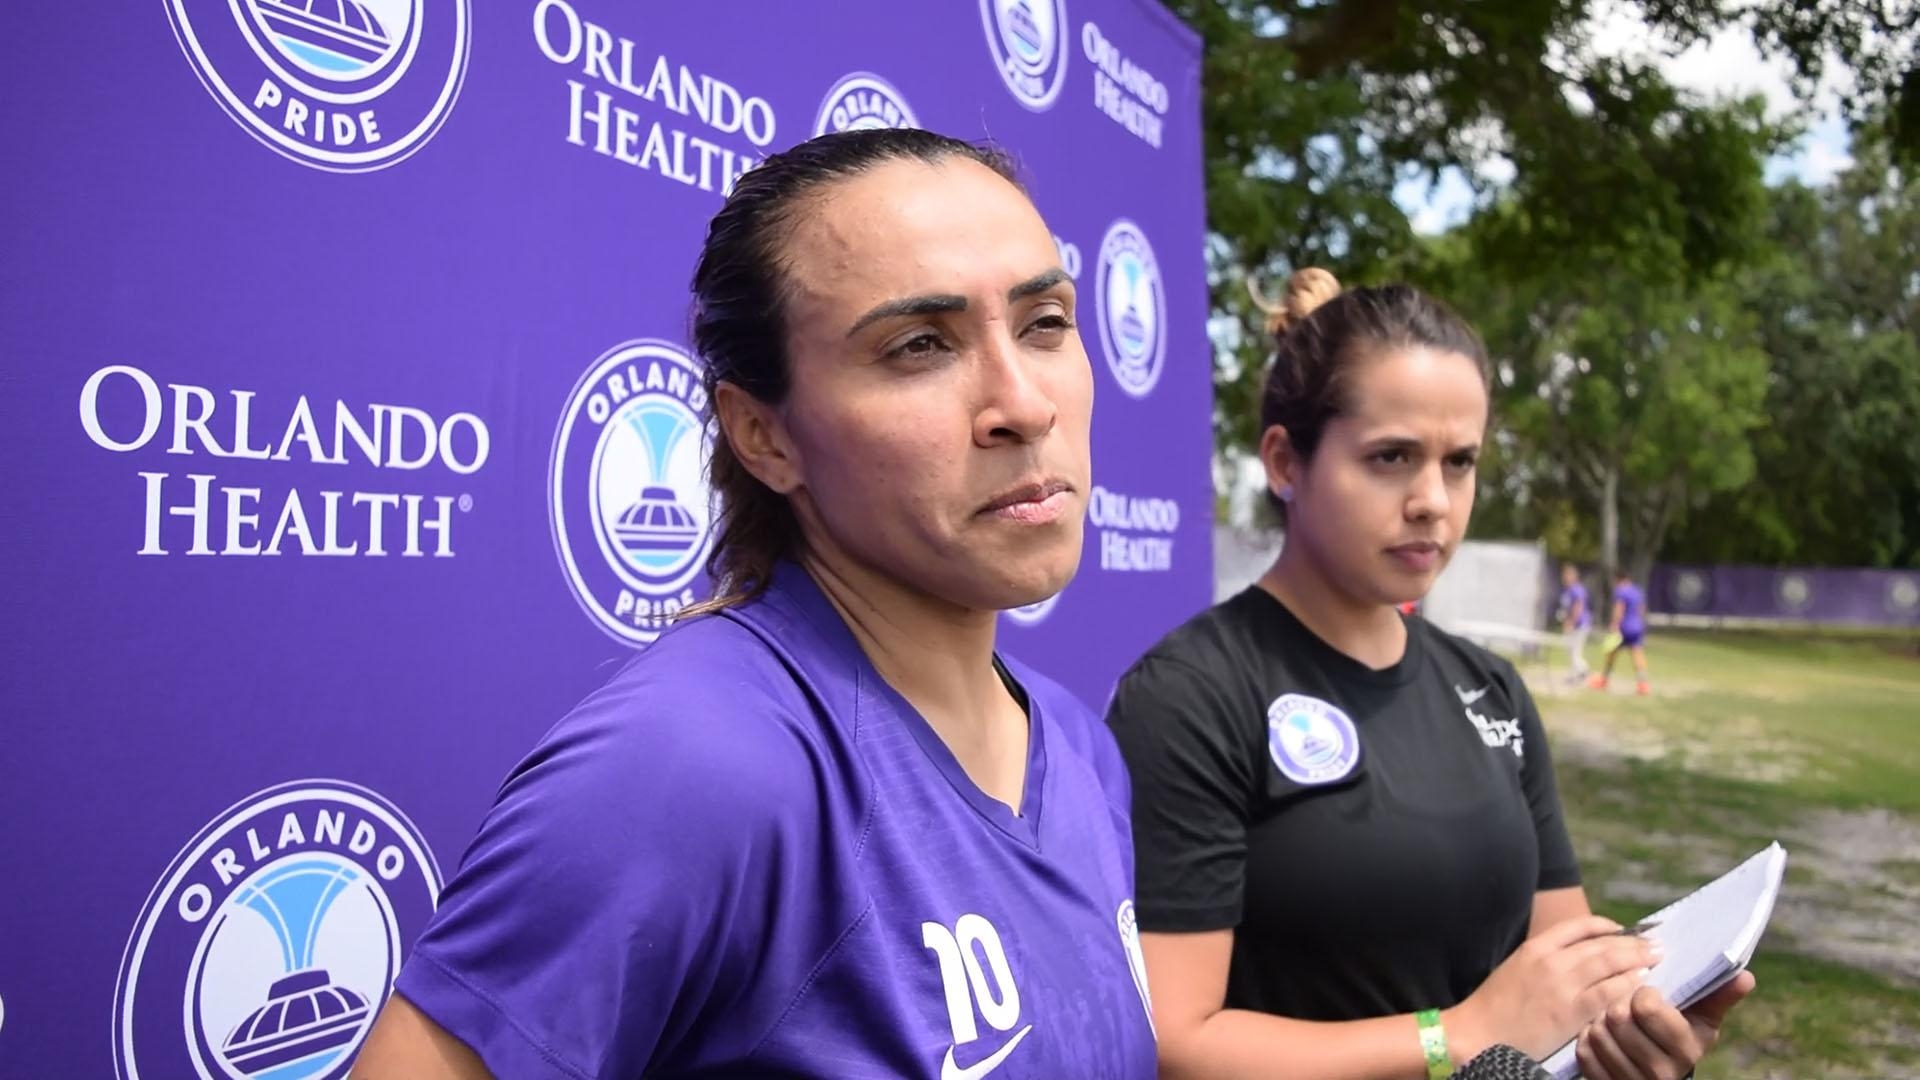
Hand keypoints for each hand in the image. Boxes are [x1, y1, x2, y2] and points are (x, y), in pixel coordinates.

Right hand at [1448, 916, 1657, 1061]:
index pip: (1579, 926)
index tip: (1625, 930)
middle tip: (1654, 942)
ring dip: (1637, 958)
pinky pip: (1608, 992)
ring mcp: (1562, 985)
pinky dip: (1628, 984)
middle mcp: (1551, 960)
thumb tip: (1578, 958)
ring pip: (1609, 963)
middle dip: (1632, 942)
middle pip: (1601, 943)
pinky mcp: (1571, 1011)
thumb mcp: (1516, 969)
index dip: (1607, 926)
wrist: (1478, 1033)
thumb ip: (1544, 960)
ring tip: (1655, 957)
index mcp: (1536, 947)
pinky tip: (1641, 982)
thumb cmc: (1495, 1006)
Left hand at [1574, 972, 1755, 1079]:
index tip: (1647, 994)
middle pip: (1618, 1018)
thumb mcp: (1702, 1017)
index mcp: (1687, 1049)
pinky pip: (1585, 1053)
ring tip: (1612, 1020)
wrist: (1658, 1072)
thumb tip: (1745, 977)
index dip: (1642, 993)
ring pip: (1598, 1033)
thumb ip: (1719, 996)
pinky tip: (1600, 1036)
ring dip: (1598, 1020)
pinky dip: (1587, 1039)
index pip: (1646, 1007)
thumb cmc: (1680, 1032)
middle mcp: (1663, 1072)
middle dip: (1617, 1005)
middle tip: (1623, 1005)